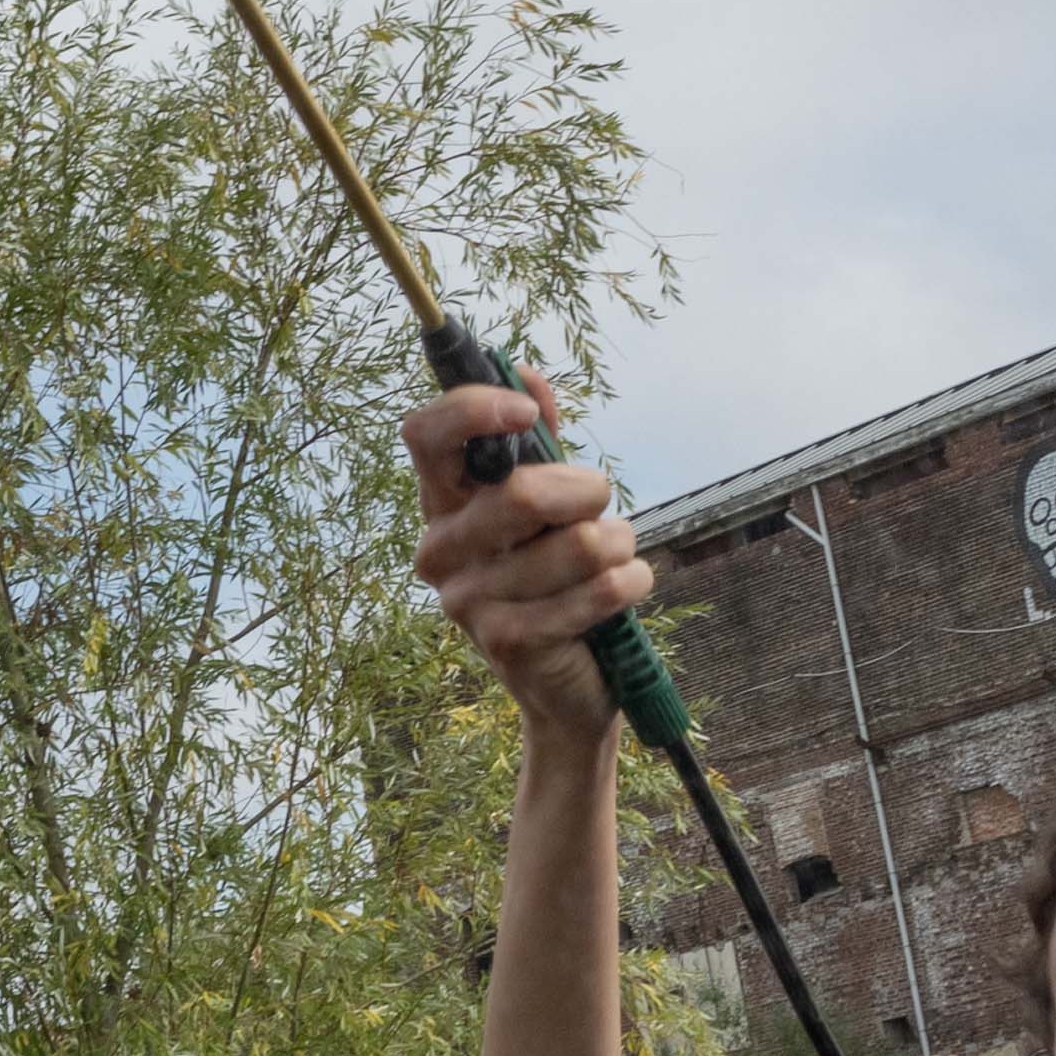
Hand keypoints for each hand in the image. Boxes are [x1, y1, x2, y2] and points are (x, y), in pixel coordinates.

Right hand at [401, 370, 644, 736]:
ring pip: (576, 546)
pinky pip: (595, 593)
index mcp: (442, 504)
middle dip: (588, 491)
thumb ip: (539, 441)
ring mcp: (466, 600)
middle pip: (520, 494)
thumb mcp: (549, 506)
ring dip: (620, 545)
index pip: (425, 436)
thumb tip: (528, 371)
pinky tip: (627, 587)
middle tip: (604, 504)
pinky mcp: (506, 641)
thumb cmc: (556, 578)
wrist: (565, 683)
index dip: (473, 409)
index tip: (525, 412)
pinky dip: (630, 582)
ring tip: (619, 558)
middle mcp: (439, 550)